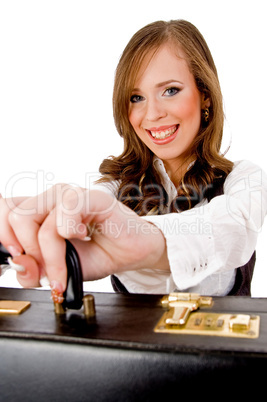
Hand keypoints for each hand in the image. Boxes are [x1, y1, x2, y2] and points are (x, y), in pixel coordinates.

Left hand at [0, 186, 168, 291]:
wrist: (131, 252)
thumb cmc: (98, 254)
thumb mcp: (57, 269)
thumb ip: (33, 269)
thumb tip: (19, 263)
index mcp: (40, 210)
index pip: (4, 209)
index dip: (4, 237)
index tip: (20, 260)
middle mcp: (51, 198)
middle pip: (14, 217)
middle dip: (28, 253)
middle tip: (49, 271)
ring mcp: (70, 194)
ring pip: (34, 219)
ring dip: (49, 254)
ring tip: (66, 266)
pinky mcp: (90, 196)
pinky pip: (64, 213)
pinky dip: (69, 235)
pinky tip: (83, 238)